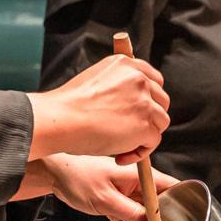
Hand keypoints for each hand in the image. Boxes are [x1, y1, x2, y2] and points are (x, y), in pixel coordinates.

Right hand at [28, 54, 169, 161]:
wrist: (59, 120)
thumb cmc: (68, 107)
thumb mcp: (94, 80)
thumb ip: (116, 84)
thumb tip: (128, 103)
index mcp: (125, 63)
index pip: (153, 79)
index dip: (149, 98)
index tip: (139, 112)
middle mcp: (138, 79)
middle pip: (161, 100)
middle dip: (149, 117)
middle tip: (130, 132)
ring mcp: (144, 102)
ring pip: (160, 122)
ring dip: (145, 136)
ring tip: (122, 147)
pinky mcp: (145, 125)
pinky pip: (152, 142)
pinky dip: (139, 153)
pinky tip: (119, 157)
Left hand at [44, 154, 178, 220]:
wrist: (56, 175)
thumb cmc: (79, 178)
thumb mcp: (105, 199)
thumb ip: (130, 212)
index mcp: (140, 176)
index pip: (172, 188)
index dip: (181, 205)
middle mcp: (138, 184)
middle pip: (161, 204)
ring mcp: (129, 193)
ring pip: (145, 214)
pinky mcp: (119, 202)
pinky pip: (131, 217)